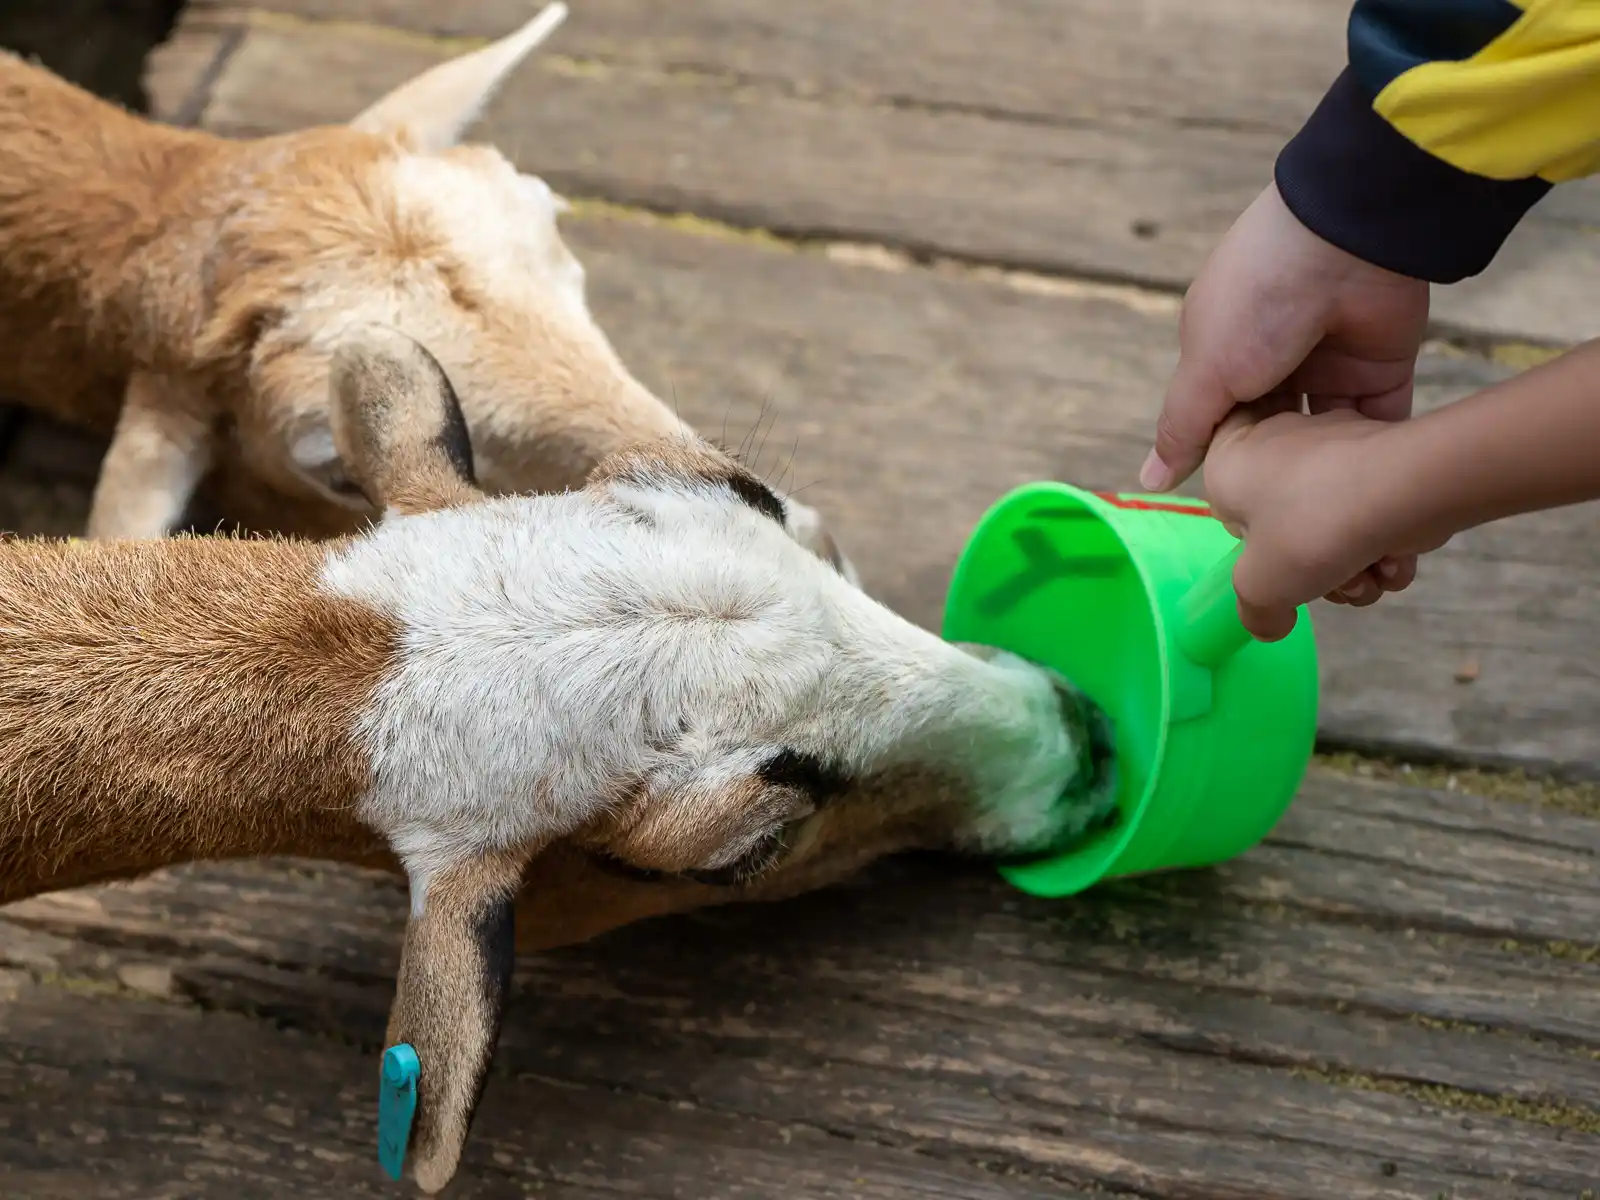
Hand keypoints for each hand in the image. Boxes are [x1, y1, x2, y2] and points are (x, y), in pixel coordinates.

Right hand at [1145, 181, 1428, 482]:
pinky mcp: (1381, 368)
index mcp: (1227, 353)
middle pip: (1273, 430)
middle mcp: (1277, 361)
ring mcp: (1331, 364)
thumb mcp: (1205, 370)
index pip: (1220, 419)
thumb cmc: (1257, 302)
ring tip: (1323, 499)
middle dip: (1275, 464)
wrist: (1346, 244)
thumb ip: (1182, 428)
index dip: (1225, 455)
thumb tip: (1148, 482)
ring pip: (1325, 432)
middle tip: (1279, 504)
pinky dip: (1373, 450)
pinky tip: (1368, 482)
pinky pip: (1378, 421)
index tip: (1233, 489)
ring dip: (1324, 462)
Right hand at [1203, 404, 1447, 639]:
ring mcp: (1335, 439)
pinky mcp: (1385, 449)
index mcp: (1232, 460)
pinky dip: (1384, 535)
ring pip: (1333, 516)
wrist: (1404, 487)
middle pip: (1287, 519)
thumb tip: (1268, 621)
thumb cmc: (1306, 529)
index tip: (1274, 566)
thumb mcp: (1259, 588)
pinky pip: (1372, 501)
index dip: (1253, 546)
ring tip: (1371, 578)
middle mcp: (1278, 438)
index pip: (1227, 507)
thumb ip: (1256, 610)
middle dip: (1313, 564)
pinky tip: (1396, 559)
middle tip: (1332, 583)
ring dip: (1352, 561)